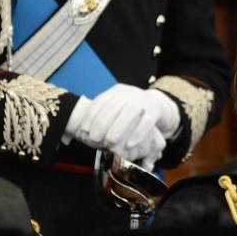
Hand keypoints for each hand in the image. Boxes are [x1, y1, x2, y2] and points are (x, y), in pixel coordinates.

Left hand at [64, 84, 178, 167]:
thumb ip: (102, 117)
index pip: (101, 101)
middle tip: (94, 139)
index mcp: (116, 91)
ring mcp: (144, 100)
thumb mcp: (117, 109)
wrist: (158, 104)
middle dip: (102, 123)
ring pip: (131, 112)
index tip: (84, 130)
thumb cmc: (131, 113)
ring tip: (110, 141)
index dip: (91, 115)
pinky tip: (130, 144)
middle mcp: (130, 93)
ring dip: (119, 127)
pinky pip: (148, 121)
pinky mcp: (156, 110)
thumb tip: (78, 131)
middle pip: (114, 106)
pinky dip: (139, 133)